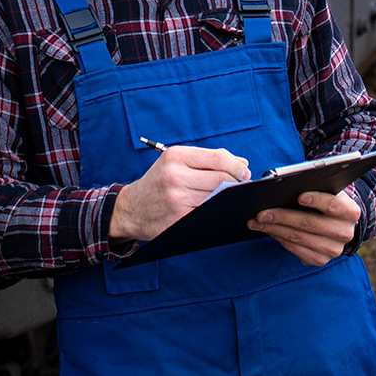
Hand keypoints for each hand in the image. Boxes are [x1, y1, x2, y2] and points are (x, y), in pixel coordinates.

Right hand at [110, 147, 249, 241]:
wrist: (131, 209)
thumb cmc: (158, 182)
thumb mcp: (176, 162)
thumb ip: (209, 160)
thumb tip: (242, 164)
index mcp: (175, 156)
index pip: (218, 158)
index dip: (237, 166)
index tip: (245, 172)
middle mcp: (174, 176)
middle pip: (221, 179)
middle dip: (236, 183)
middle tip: (242, 185)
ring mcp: (176, 199)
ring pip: (216, 197)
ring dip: (228, 198)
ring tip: (230, 196)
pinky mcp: (178, 218)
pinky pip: (207, 213)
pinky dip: (216, 211)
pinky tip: (216, 209)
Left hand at [248, 188, 360, 265]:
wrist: (338, 224)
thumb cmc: (327, 201)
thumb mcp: (328, 192)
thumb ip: (315, 187)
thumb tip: (285, 186)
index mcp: (350, 212)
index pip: (333, 205)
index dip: (317, 200)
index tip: (299, 196)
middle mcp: (345, 233)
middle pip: (310, 224)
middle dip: (282, 217)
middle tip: (261, 212)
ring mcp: (333, 250)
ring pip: (298, 238)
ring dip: (274, 229)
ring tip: (256, 221)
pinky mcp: (320, 260)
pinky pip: (295, 250)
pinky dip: (279, 239)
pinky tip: (268, 230)